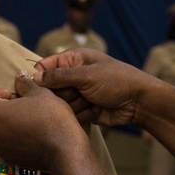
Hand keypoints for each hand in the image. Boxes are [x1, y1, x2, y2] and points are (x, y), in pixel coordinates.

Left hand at [0, 72, 87, 172]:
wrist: (66, 151)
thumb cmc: (51, 118)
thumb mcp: (40, 93)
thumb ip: (24, 83)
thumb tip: (19, 76)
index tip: (9, 94)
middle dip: (3, 107)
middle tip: (23, 104)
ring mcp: (0, 149)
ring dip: (9, 122)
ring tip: (31, 118)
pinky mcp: (11, 159)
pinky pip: (7, 143)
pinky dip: (16, 136)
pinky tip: (35, 133)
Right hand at [34, 48, 149, 126]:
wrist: (140, 102)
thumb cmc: (116, 81)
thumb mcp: (86, 75)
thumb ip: (59, 76)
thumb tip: (34, 77)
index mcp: (74, 59)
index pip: (45, 66)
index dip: (39, 77)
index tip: (37, 88)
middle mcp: (74, 76)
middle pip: (51, 88)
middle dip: (62, 94)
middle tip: (77, 93)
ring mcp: (79, 93)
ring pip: (60, 103)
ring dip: (74, 105)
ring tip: (91, 101)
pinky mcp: (84, 109)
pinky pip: (71, 115)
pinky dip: (82, 114)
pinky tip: (96, 110)